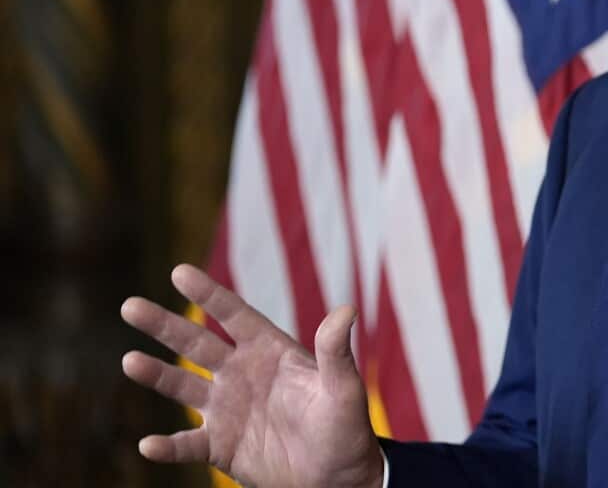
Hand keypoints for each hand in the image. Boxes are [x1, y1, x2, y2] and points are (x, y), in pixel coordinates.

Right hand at [120, 265, 383, 487]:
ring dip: (156, 375)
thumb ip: (335, 353)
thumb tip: (347, 310)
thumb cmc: (346, 429)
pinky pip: (186, 444)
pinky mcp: (220, 446)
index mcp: (270, 352)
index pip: (234, 316)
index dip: (208, 295)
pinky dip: (167, 446)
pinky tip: (147, 445)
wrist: (338, 478)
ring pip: (182, 387)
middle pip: (196, 344)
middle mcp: (242, 374)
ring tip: (129, 360)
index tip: (178, 272)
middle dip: (164, 326)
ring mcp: (227, 409)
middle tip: (130, 306)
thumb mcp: (344, 389)